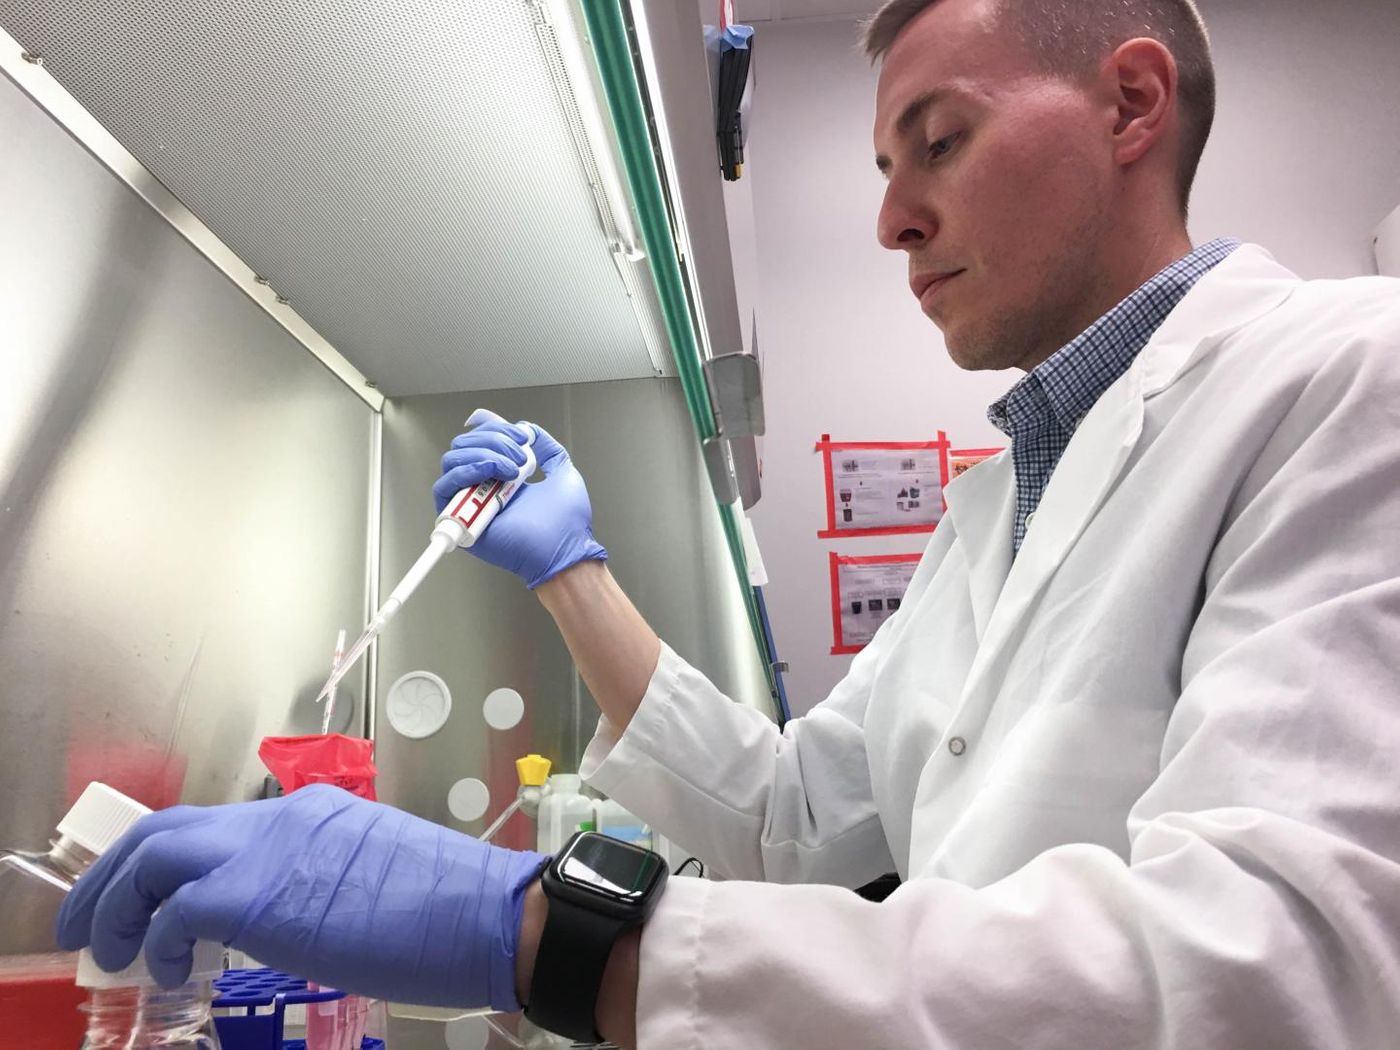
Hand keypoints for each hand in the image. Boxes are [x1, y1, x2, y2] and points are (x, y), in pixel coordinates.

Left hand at [55, 785, 547, 1010]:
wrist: (481, 912)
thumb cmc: (446, 908)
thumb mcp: (371, 875)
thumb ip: (316, 879)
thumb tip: (282, 912)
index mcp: (310, 811)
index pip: (213, 825)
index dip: (166, 863)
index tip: (147, 899)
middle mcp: (278, 819)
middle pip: (165, 827)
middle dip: (113, 873)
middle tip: (92, 920)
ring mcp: (265, 851)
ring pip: (154, 853)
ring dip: (116, 902)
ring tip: (109, 947)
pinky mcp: (256, 896)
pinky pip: (174, 911)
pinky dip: (155, 941)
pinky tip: (165, 970)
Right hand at [433, 411, 607, 587]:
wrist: (564, 550)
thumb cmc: (568, 524)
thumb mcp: (562, 470)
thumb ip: (546, 447)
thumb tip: (527, 428)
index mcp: (503, 476)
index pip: (482, 441)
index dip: (492, 427)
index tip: (518, 434)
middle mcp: (484, 487)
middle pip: (465, 445)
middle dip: (494, 439)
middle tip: (520, 457)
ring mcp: (471, 502)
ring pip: (453, 460)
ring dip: (483, 454)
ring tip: (511, 469)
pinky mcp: (460, 520)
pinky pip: (443, 487)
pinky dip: (466, 471)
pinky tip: (494, 475)